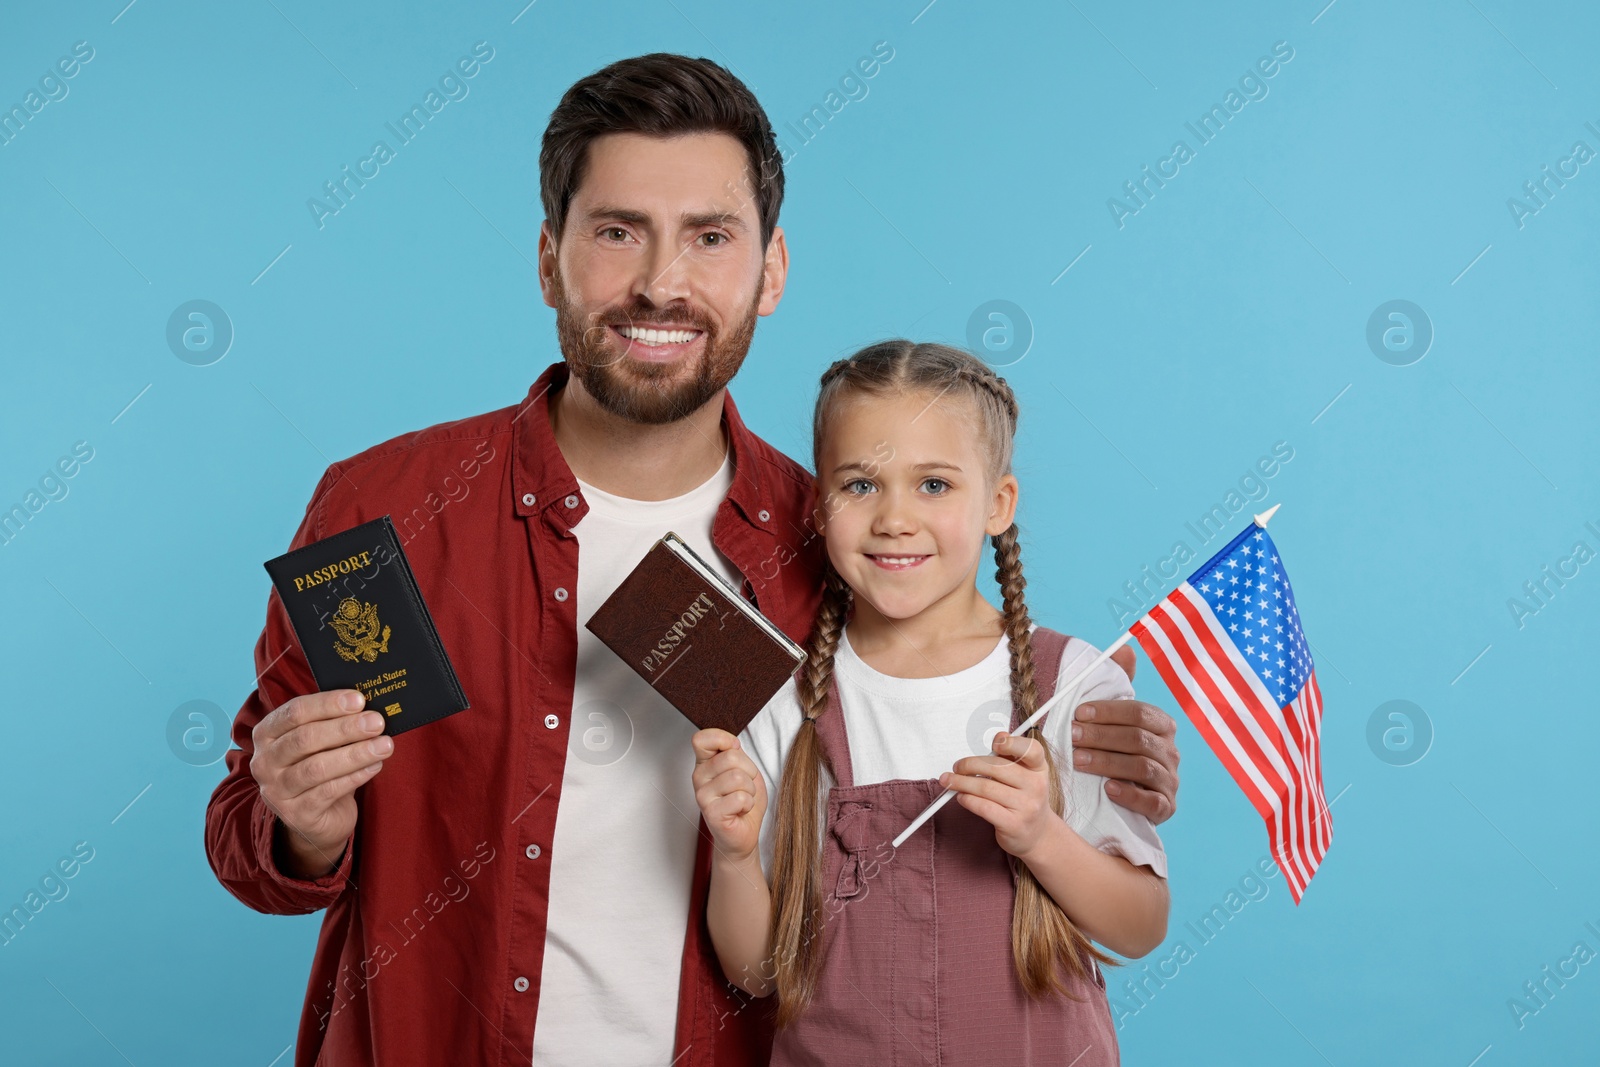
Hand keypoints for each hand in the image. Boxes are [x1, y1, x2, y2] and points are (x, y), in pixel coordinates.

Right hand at [250, 690, 389, 877]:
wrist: (318, 816)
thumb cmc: (321, 766)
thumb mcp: (321, 742)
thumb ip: (334, 722)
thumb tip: (367, 707)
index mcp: (267, 734)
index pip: (294, 711)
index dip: (327, 704)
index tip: (359, 700)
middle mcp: (264, 762)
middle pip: (305, 738)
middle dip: (345, 728)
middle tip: (377, 722)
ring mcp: (276, 791)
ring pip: (317, 767)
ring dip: (355, 753)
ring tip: (384, 745)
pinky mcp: (296, 814)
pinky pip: (328, 792)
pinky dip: (355, 776)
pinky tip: (376, 765)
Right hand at [691, 729, 765, 862]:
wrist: (744, 832)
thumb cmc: (743, 801)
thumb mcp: (745, 769)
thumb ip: (735, 753)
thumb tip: (732, 744)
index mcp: (704, 763)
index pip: (702, 738)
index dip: (724, 739)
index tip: (734, 750)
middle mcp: (699, 777)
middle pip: (730, 756)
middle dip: (749, 771)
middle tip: (745, 785)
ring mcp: (702, 795)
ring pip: (738, 777)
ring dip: (750, 790)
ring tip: (743, 798)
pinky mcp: (711, 813)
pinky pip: (740, 798)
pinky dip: (748, 804)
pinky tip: (740, 810)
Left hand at [940, 731, 1057, 859]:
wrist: (1037, 834)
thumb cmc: (1025, 800)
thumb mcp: (1025, 775)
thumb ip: (1011, 755)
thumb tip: (1001, 735)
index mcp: (1039, 769)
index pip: (1031, 749)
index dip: (1012, 743)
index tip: (995, 744)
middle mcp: (1036, 787)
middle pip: (997, 767)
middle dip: (970, 765)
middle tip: (957, 767)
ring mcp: (1026, 807)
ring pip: (986, 788)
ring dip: (962, 783)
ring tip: (950, 781)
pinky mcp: (1014, 824)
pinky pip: (984, 807)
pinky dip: (968, 800)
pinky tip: (961, 797)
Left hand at [1073, 645, 1180, 823]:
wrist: (1118, 798)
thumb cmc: (1114, 750)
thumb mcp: (1115, 719)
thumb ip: (1118, 685)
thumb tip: (1126, 649)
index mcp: (1162, 725)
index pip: (1140, 712)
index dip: (1109, 711)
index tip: (1079, 713)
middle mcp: (1171, 751)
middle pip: (1138, 738)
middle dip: (1102, 736)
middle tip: (1071, 736)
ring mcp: (1170, 780)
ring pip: (1142, 767)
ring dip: (1107, 761)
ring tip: (1077, 760)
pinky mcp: (1165, 807)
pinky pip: (1152, 801)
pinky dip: (1130, 794)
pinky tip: (1107, 789)